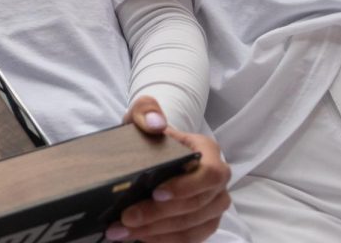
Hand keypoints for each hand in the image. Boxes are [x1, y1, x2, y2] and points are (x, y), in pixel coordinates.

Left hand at [105, 96, 231, 242]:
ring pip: (192, 226)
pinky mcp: (204, 223)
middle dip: (159, 214)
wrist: (152, 150)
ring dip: (157, 232)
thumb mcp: (143, 115)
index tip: (156, 193)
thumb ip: (146, 111)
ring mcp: (213, 205)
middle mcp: (217, 181)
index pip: (209, 173)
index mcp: (208, 152)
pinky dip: (164, 240)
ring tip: (123, 231)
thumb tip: (156, 124)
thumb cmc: (150, 133)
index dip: (186, 187)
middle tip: (127, 218)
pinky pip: (189, 238)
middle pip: (196, 205)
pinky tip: (139, 237)